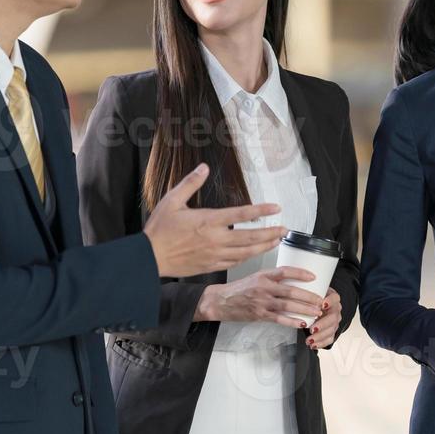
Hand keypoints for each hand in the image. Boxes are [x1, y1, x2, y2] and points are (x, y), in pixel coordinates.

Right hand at [143, 164, 286, 276]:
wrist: (149, 258)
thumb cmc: (160, 229)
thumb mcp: (171, 201)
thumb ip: (190, 183)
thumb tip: (204, 168)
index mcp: (208, 220)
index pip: (241, 214)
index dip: (261, 211)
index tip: (276, 208)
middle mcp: (215, 239)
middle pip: (250, 237)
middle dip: (270, 233)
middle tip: (285, 229)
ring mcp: (214, 254)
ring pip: (246, 252)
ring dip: (264, 246)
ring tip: (277, 241)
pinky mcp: (211, 266)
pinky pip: (235, 262)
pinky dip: (248, 257)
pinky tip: (255, 253)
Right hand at [195, 267, 323, 326]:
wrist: (220, 301)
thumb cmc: (239, 289)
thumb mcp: (255, 277)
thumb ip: (272, 278)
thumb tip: (292, 281)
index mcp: (263, 275)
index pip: (285, 271)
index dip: (300, 273)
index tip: (313, 277)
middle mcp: (264, 287)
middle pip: (290, 291)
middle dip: (308, 296)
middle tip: (321, 299)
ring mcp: (262, 302)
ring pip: (287, 305)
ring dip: (304, 309)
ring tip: (317, 311)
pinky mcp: (260, 314)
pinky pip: (279, 318)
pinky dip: (292, 321)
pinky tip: (302, 323)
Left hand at [304, 290, 340, 349]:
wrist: (317, 307)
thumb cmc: (312, 299)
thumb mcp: (310, 292)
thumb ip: (305, 292)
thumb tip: (293, 290)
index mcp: (332, 298)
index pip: (335, 298)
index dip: (330, 302)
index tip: (322, 305)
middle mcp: (335, 310)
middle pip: (333, 317)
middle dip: (322, 324)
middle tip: (312, 329)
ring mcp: (335, 321)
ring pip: (331, 330)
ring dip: (320, 336)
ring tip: (309, 340)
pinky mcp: (331, 331)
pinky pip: (329, 339)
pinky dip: (321, 343)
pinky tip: (313, 345)